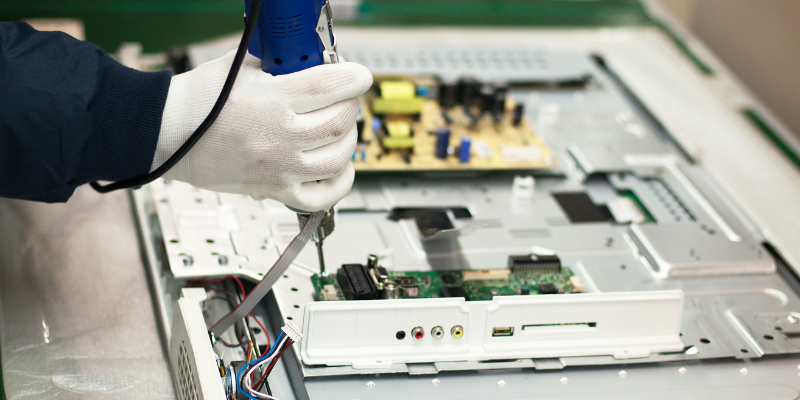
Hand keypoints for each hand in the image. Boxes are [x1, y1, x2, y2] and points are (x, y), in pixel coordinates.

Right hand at [152, 51, 371, 210]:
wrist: (165, 135)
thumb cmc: (195, 102)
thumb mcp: (238, 67)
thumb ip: (276, 62)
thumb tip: (306, 59)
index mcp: (270, 102)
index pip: (329, 86)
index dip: (354, 78)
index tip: (360, 76)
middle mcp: (278, 138)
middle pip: (339, 123)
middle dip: (350, 106)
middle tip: (345, 98)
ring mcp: (278, 168)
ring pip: (337, 159)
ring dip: (348, 140)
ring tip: (341, 127)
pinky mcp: (273, 189)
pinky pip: (320, 197)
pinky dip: (339, 183)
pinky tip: (340, 167)